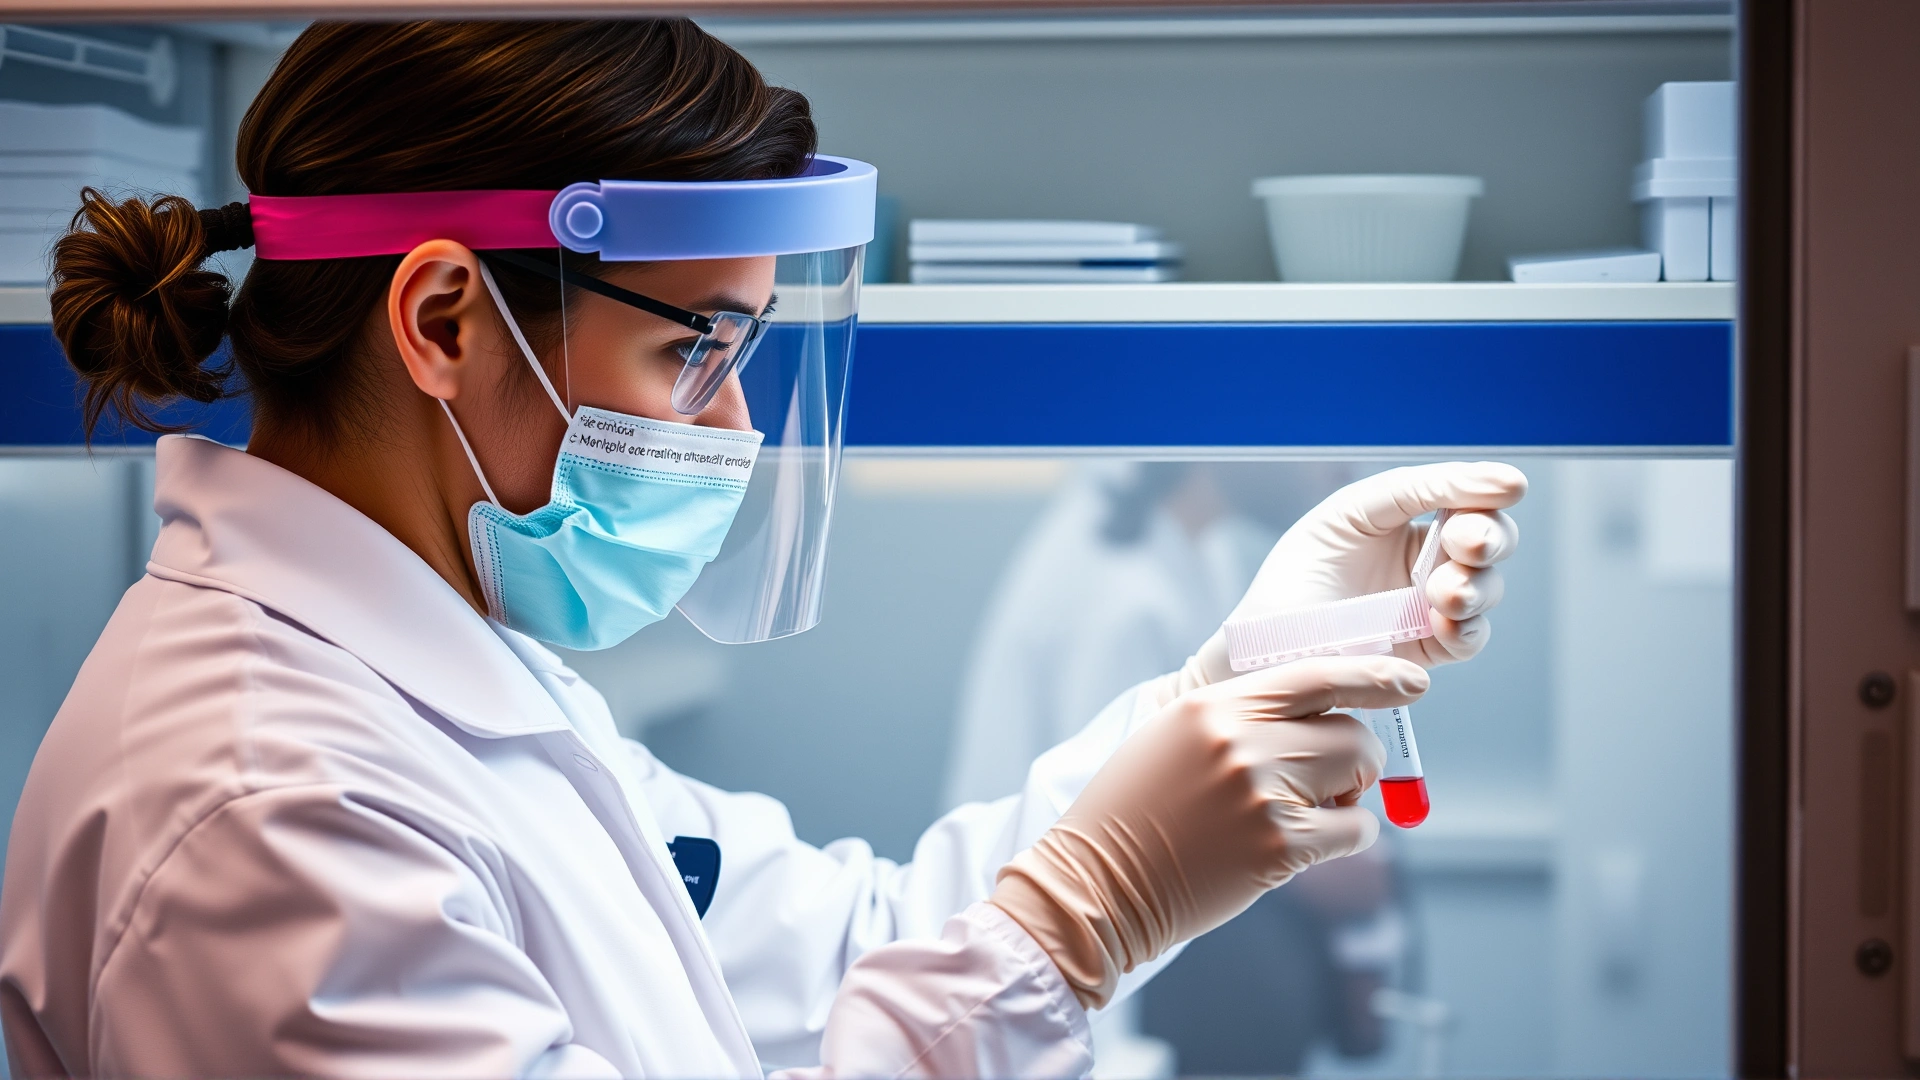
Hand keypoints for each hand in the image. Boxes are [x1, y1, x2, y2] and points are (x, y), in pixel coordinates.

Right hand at [988, 654, 1426, 1008]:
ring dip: (1349, 799)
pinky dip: (1343, 840)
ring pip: (1358, 778)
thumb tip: (1323, 715)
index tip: (1411, 682)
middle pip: (1350, 731)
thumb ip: (1242, 717)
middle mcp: (1241, 739)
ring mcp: (1261, 793)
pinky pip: (1354, 832)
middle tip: (1332, 784)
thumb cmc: (1137, 812)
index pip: (1316, 675)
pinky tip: (1297, 849)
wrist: (1096, 884)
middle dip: (1357, 760)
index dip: (1373, 677)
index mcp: (1215, 704)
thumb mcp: (1175, 738)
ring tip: (1303, 818)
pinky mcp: (1277, 847)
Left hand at [1181, 462, 1525, 683]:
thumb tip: (1495, 482)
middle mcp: (1427, 559)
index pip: (1467, 497)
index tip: (1507, 486)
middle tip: (1468, 543)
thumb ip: (1414, 490)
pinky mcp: (1427, 650)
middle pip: (1491, 539)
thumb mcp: (1350, 513)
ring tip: (1444, 592)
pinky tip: (1443, 620)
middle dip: (1489, 537)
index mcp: (1409, 518)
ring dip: (1476, 585)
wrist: (1261, 647)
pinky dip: (1465, 627)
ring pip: (1487, 588)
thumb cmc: (1297, 575)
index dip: (1487, 490)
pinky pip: (1468, 637)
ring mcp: (1431, 605)